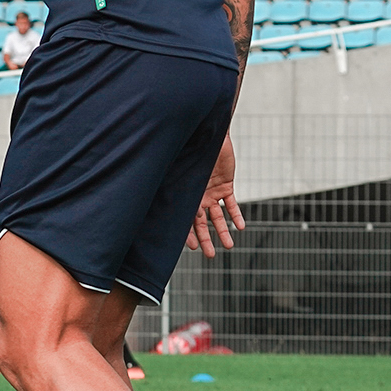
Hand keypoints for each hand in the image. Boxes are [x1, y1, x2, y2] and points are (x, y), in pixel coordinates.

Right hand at [186, 133, 243, 255]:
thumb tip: (150, 179)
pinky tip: (239, 227)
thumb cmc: (191, 148)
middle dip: (206, 239)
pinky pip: (232, 204)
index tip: (191, 248)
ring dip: (223, 231)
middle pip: (202, 223)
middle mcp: (198, 196)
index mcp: (185, 194)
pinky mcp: (226, 186)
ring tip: (230, 245)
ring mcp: (212, 192)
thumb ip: (174, 178)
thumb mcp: (181, 167)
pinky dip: (236, 215)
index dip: (188, 233)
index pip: (186, 218)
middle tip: (210, 255)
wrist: (209, 135)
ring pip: (218, 216)